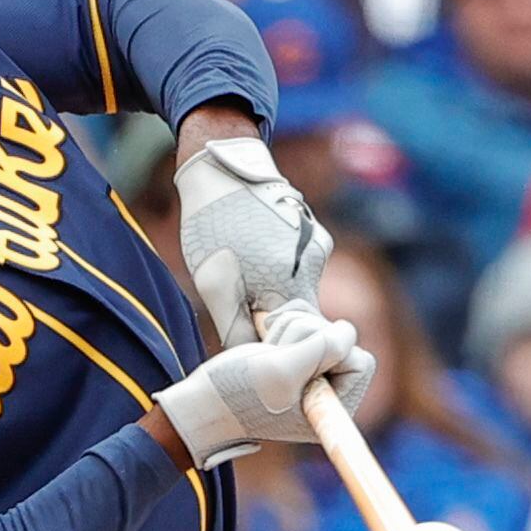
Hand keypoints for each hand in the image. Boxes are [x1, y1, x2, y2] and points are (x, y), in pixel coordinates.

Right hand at [152, 308, 361, 468]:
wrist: (198, 403)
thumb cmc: (235, 393)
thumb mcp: (283, 370)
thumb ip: (323, 348)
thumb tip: (349, 330)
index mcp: (333, 410)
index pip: (359, 359)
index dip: (328, 350)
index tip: (294, 366)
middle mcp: (327, 394)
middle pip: (341, 338)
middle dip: (305, 336)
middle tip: (274, 357)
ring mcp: (310, 376)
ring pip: (321, 327)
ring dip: (289, 330)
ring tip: (266, 352)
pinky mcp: (293, 358)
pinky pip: (305, 322)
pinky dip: (283, 323)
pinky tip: (265, 341)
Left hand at [171, 123, 313, 340]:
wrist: (224, 169)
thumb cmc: (212, 226)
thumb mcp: (213, 284)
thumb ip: (235, 328)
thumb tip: (249, 362)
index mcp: (290, 283)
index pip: (295, 336)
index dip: (275, 343)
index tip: (254, 339)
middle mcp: (313, 265)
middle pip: (300, 313)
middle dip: (273, 318)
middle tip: (242, 302)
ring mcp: (318, 246)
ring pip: (299, 288)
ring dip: (274, 290)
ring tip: (243, 268)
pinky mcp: (315, 233)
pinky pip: (300, 265)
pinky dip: (280, 268)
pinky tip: (254, 251)